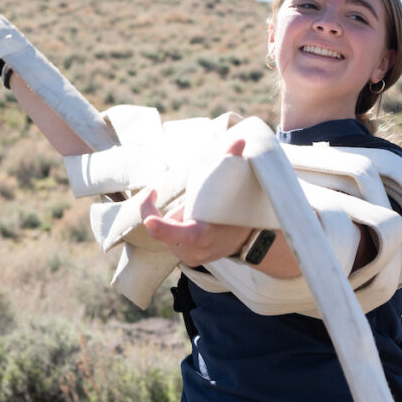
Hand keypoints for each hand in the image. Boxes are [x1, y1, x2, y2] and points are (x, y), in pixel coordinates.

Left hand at [140, 139, 251, 266]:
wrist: (251, 241)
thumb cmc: (240, 210)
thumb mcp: (236, 190)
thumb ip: (232, 164)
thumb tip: (240, 140)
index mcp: (203, 235)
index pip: (174, 233)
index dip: (158, 223)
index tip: (149, 211)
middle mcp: (193, 251)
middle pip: (170, 222)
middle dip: (179, 209)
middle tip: (195, 204)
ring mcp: (190, 258)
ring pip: (171, 230)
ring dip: (180, 219)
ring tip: (203, 217)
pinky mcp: (187, 260)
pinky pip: (173, 238)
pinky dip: (180, 227)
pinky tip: (198, 225)